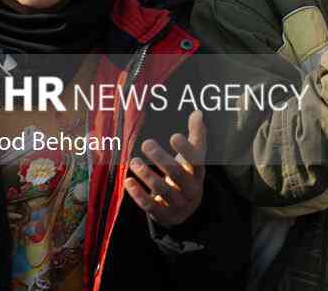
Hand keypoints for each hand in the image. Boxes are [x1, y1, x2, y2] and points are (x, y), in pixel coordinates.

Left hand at [124, 111, 206, 227]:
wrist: (185, 209)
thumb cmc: (186, 175)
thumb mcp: (193, 158)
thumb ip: (196, 136)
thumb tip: (197, 112)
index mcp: (199, 174)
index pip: (196, 161)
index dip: (186, 150)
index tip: (174, 136)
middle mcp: (191, 190)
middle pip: (176, 174)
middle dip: (160, 158)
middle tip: (146, 143)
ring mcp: (177, 205)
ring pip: (162, 190)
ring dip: (146, 174)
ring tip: (133, 161)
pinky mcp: (163, 215)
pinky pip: (149, 205)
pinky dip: (137, 193)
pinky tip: (128, 180)